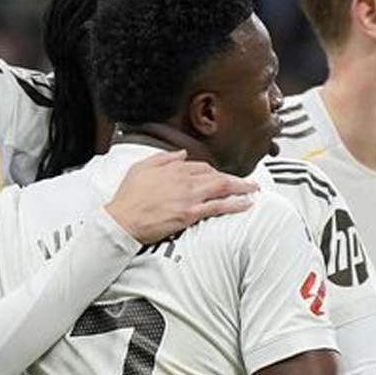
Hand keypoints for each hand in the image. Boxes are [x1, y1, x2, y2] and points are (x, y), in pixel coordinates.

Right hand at [104, 150, 256, 244]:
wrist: (122, 219)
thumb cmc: (128, 198)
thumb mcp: (141, 168)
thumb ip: (163, 158)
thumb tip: (180, 154)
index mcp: (173, 168)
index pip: (200, 166)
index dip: (213, 171)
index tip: (220, 175)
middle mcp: (184, 180)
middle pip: (216, 174)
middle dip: (234, 178)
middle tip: (247, 181)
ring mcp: (188, 197)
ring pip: (221, 187)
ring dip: (241, 187)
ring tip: (253, 189)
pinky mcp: (190, 213)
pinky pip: (218, 206)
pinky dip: (235, 204)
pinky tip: (245, 204)